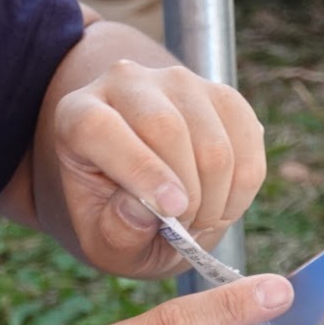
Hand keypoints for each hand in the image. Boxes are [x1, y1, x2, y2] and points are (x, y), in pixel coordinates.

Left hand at [53, 59, 265, 278]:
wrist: (147, 187)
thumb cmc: (116, 218)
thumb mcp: (104, 243)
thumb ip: (116, 234)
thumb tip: (142, 210)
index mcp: (77, 115)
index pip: (99, 128)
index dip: (138, 170)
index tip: (171, 212)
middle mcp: (125, 84)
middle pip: (165, 129)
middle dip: (186, 194)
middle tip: (185, 230)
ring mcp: (177, 81)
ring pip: (211, 139)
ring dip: (215, 196)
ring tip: (199, 221)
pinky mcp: (222, 94)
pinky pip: (247, 140)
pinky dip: (242, 186)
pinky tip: (221, 204)